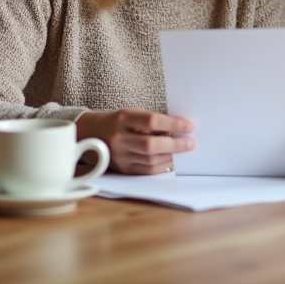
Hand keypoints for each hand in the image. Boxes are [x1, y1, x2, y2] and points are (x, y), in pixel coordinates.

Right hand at [75, 108, 193, 174]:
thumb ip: (153, 120)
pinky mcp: (123, 169)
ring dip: (171, 156)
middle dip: (174, 145)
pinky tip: (172, 160)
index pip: (151, 121)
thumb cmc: (120, 122)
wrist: (94, 133)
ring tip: (183, 151)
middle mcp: (119, 138)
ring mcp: (120, 156)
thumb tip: (180, 128)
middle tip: (190, 143)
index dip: (172, 123)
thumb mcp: (133, 113)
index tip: (189, 126)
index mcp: (123, 119)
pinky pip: (147, 170)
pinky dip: (162, 165)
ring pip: (150, 160)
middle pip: (150, 145)